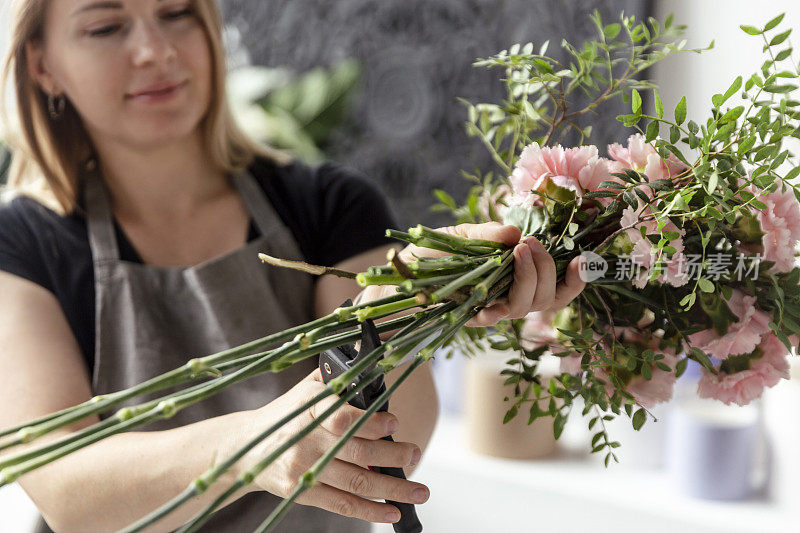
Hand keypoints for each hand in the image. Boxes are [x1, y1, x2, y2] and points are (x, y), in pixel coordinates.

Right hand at [241, 369, 427, 523]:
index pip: (343, 418)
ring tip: (419, 491)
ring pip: (356, 482)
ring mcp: (304, 469)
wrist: (248, 446)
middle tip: (415, 454)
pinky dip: (370, 511)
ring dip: (393, 488)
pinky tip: (392, 511)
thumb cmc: (288, 412)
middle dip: (394, 456)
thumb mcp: (308, 387)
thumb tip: (374, 360)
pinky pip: (342, 504)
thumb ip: (339, 376)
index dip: (372, 423)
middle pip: (357, 453)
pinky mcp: (304, 492)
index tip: (394, 424)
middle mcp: (306, 440)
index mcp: (309, 408)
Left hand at [398, 222, 585, 325]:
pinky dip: (497, 303)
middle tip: (530, 244)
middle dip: (547, 270)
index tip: (584, 260)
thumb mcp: (459, 236)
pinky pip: (492, 317)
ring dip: (529, 278)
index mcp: (514, 278)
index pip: (556, 287)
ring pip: (525, 308)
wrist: (392, 279)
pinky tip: (494, 285)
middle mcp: (507, 297)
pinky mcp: (468, 319)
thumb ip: (486, 235)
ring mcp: (490, 309)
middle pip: (547, 299)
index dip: (576, 279)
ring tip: (518, 250)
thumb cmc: (427, 256)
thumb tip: (515, 232)